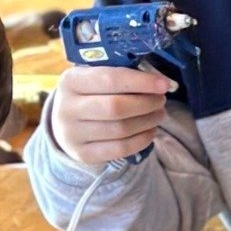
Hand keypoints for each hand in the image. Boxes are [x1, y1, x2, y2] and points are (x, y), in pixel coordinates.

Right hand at [50, 65, 173, 165]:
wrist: (66, 122)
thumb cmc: (90, 94)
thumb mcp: (96, 78)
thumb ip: (123, 76)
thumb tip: (160, 81)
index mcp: (70, 81)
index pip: (110, 79)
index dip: (141, 82)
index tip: (164, 84)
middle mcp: (66, 108)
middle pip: (116, 107)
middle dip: (146, 103)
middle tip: (161, 100)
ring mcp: (72, 134)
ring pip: (121, 129)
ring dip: (148, 121)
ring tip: (159, 114)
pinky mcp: (83, 154)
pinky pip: (120, 149)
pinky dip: (142, 139)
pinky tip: (150, 130)